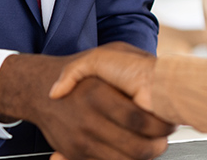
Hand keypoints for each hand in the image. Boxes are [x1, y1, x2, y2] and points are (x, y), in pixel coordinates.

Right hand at [0, 52, 173, 159]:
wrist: (37, 90)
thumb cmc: (76, 77)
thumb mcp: (98, 56)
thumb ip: (125, 60)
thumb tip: (155, 74)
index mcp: (98, 95)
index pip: (139, 119)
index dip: (160, 124)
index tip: (169, 120)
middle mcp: (88, 121)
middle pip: (137, 147)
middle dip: (157, 145)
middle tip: (165, 136)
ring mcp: (82, 141)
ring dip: (144, 154)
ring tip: (152, 142)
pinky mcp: (76, 153)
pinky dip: (124, 159)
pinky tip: (132, 149)